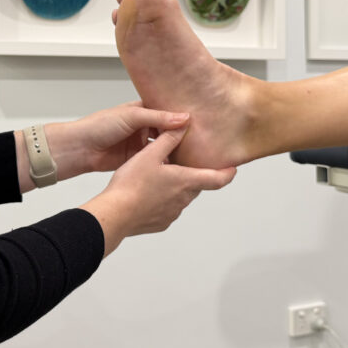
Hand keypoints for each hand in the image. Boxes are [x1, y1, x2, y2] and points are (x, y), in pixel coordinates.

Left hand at [51, 101, 190, 176]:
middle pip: (168, 130)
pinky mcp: (137, 159)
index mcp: (142, 111)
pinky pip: (155, 160)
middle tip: (201, 140)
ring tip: (195, 153)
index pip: (167, 112)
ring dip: (175, 149)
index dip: (181, 117)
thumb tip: (184, 117)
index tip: (200, 121)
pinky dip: (166, 162)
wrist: (80, 149)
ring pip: (163, 146)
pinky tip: (180, 165)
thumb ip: (158, 118)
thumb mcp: (132, 117)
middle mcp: (143, 126)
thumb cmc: (99, 126)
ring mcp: (140, 144)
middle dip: (181, 134)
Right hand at [79, 126, 236, 256]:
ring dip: (176, 187)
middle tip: (185, 163)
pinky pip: (167, 209)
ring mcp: (172, 213)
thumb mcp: (150, 154)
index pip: (217, 179)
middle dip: (193, 175)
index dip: (228, 172)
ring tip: (160, 176)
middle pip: (196, 185)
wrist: (114, 214)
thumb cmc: (132, 184)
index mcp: (186, 181)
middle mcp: (183, 200)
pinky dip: (162, 200)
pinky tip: (147, 193)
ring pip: (181, 197)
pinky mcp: (160, 223)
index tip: (233, 168)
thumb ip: (168, 139)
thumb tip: (184, 124)